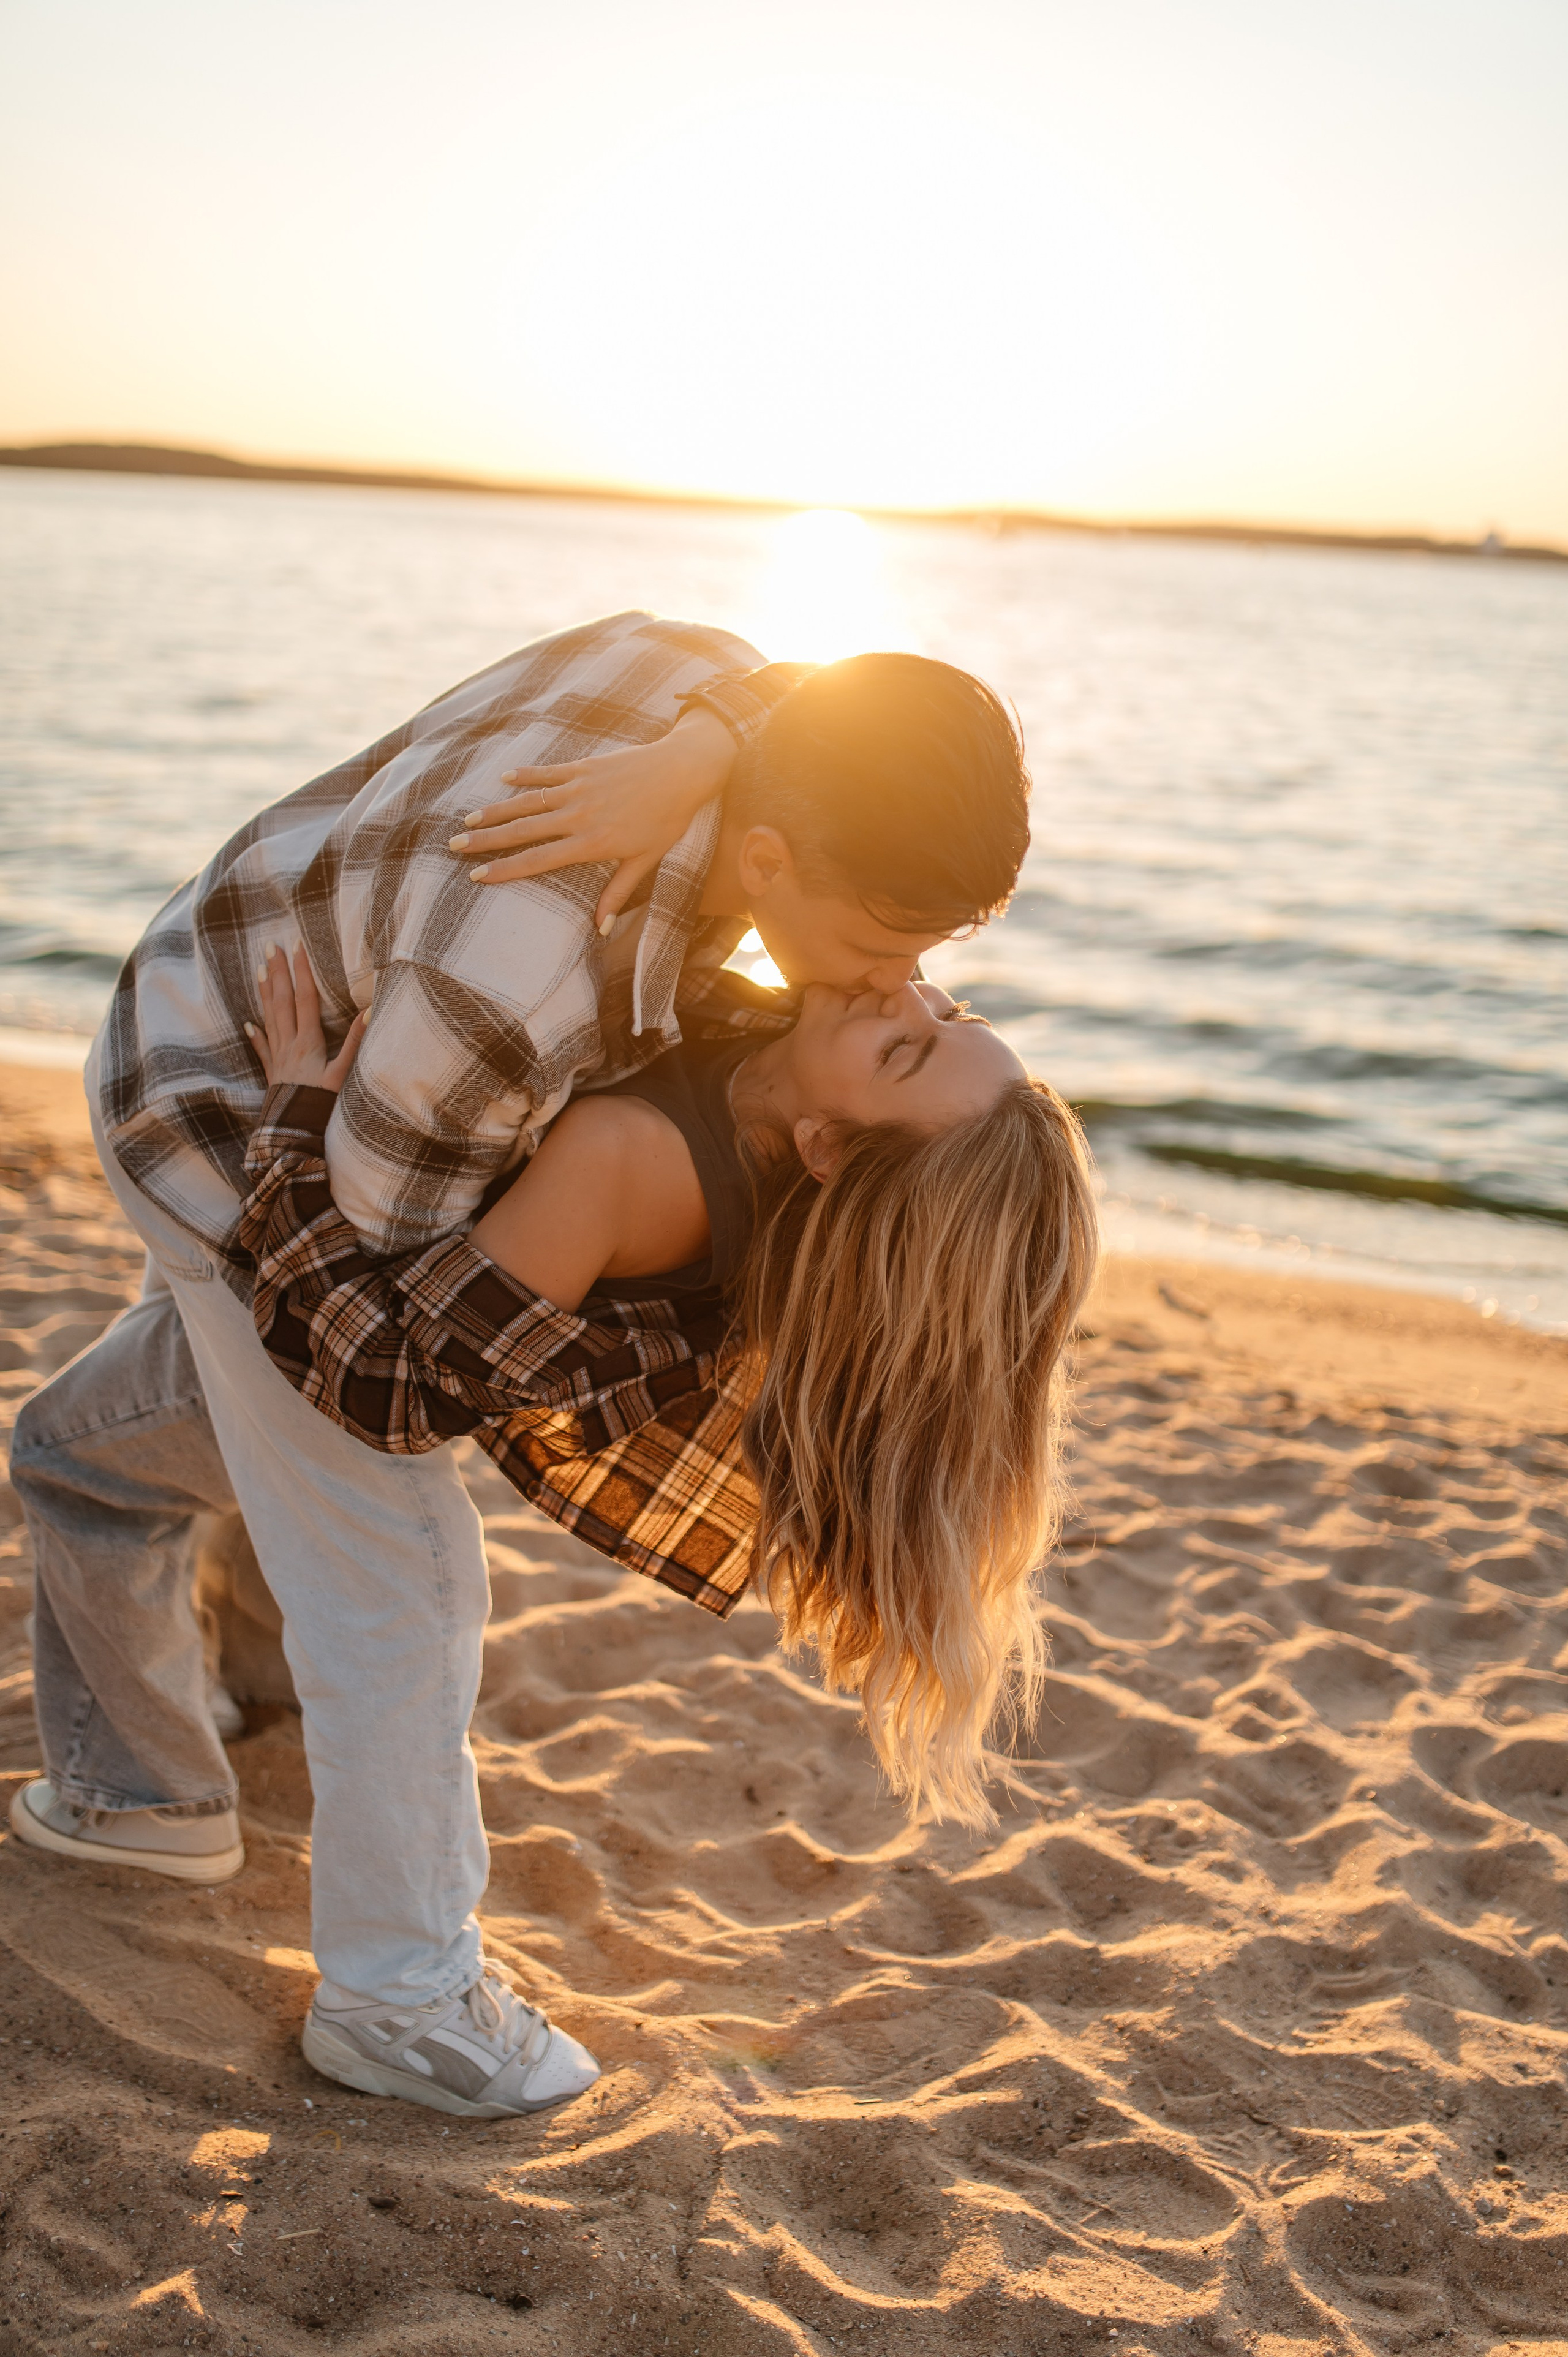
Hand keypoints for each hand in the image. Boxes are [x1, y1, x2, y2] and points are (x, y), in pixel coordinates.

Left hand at [246, 944, 366, 1091]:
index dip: (301, 971)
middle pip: (282, 1002)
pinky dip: (255, 1035)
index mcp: (307, 1042)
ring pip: (269, 1018)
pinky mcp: (273, 1073)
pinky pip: (262, 1049)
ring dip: (265, 993)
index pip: (304, 998)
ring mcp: (278, 1058)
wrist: (294, 1133)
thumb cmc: (321, 1105)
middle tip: (270, 946)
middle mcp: (289, 1045)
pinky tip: (247, 1024)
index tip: (297, 946)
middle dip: (278, 972)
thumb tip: (369, 1011)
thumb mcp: (343, 1074)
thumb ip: (355, 1042)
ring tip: (260, 969)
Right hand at [447, 705, 736, 931]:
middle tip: (455, 846)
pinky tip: (504, 779)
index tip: (477, 876)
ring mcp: (578, 788)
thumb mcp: (646, 861)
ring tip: (469, 818)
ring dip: (497, 810)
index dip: (504, 869)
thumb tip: (600, 929)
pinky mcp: (584, 767)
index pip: (537, 860)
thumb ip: (618, 893)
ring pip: (527, 801)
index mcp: (590, 843)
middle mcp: (577, 815)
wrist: (683, 771)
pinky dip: (525, 775)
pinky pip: (547, 772)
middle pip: (522, 831)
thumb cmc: (668, 819)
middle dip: (486, 840)